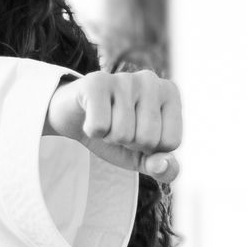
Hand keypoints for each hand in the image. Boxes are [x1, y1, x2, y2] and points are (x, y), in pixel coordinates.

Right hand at [44, 69, 181, 182]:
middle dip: (128, 143)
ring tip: (105, 120)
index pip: (170, 143)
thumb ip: (162, 168)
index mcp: (170, 93)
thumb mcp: (142, 156)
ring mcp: (124, 78)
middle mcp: (151, 80)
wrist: (76, 115)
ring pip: (123, 134)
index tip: (137, 132)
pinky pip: (100, 126)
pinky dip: (92, 131)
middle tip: (117, 126)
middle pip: (148, 139)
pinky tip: (90, 116)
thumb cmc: (115, 132)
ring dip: (109, 137)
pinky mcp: (96, 82)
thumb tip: (165, 165)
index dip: (150, 149)